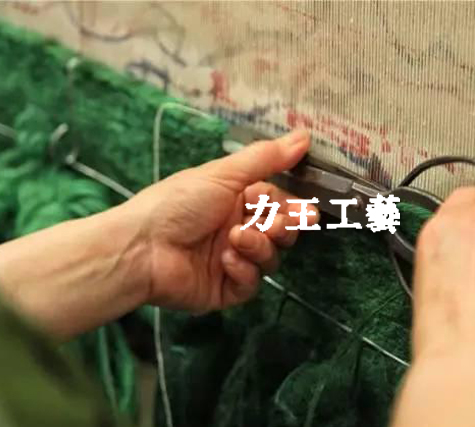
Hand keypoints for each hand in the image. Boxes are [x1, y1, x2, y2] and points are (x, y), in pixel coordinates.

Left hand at [123, 129, 316, 311]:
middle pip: (280, 233)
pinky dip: (243, 271)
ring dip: (258, 247)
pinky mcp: (225, 289)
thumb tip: (304, 135)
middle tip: (272, 225)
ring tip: (236, 239)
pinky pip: (251, 284)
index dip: (293, 208)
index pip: (279, 204)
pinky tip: (225, 261)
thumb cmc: (177, 203)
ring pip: (270, 259)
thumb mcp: (223, 174)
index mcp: (237, 200)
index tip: (307, 212)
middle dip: (282, 228)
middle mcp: (237, 229)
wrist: (140, 247)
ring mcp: (232, 261)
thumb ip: (266, 158)